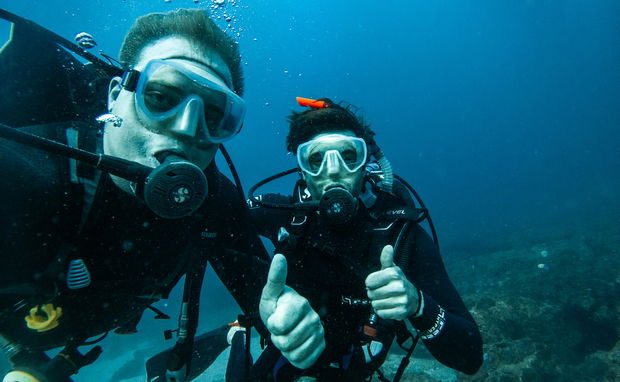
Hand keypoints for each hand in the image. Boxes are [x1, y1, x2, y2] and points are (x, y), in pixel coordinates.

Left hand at [259, 254, 324, 368]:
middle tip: (280, 328)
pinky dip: (294, 357)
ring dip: (285, 348)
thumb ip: (275, 278)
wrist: (288, 320)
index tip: (274, 316)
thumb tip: (279, 257)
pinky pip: (303, 361)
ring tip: (287, 335)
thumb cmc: (277, 306)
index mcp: (300, 303)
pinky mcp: (321, 345)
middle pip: (285, 342)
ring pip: (294, 353)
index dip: (271, 324)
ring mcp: (319, 331)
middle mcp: (313, 316)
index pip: (278, 326)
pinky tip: (295, 345)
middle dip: (277, 338)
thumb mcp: (270, 294)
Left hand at [365, 245, 419, 319]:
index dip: (370, 283)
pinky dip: (382, 311)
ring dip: (377, 303)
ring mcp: (401, 300)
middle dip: (373, 294)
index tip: (376, 283)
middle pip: (371, 294)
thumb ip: (386, 259)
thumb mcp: (392, 269)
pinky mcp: (401, 312)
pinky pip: (381, 313)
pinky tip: (388, 306)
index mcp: (394, 274)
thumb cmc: (398, 282)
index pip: (369, 281)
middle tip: (381, 292)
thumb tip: (388, 247)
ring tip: (385, 299)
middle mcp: (399, 286)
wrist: (413, 299)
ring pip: (375, 304)